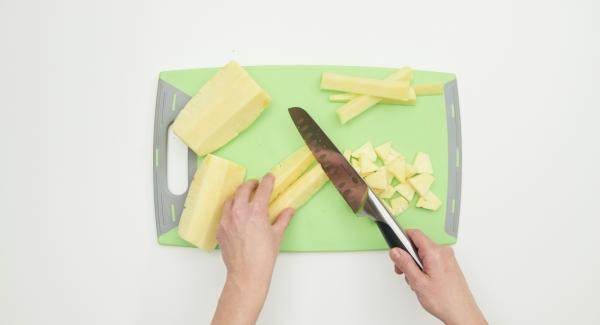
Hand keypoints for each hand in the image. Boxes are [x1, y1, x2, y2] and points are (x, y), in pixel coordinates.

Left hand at [212, 173, 293, 324]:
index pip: (262, 189)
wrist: (247, 273)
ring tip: (244, 197)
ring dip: (238, 195)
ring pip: (230, 199)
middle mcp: (239, 212)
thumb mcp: (277, 235)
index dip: (267, 181)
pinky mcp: (220, 229)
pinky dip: (230, 210)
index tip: (269, 177)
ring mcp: (227, 220)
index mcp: (256, 211)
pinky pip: (224, 213)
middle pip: (243, 189)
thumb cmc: (263, 256)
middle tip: (255, 185)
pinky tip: (235, 214)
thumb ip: (282, 219)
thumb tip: (288, 211)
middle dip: (250, 184)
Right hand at [389, 230, 486, 324]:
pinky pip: (432, 260)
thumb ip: (405, 263)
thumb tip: (395, 251)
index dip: (402, 239)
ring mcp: (448, 258)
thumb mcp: (418, 282)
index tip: (397, 250)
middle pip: (418, 245)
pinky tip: (425, 282)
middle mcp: (443, 252)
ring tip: (417, 282)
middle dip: (408, 257)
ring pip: (424, 254)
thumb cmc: (444, 300)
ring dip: (416, 265)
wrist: (461, 313)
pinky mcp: (450, 265)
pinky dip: (425, 268)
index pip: (414, 234)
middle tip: (404, 272)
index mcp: (435, 252)